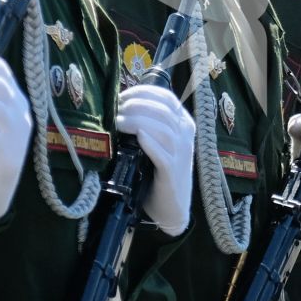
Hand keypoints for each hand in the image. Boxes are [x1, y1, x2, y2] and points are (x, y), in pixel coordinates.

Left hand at [116, 83, 193, 235]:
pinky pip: (162, 155)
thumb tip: (119, 105)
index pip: (166, 97)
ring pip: (163, 129)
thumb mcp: (159, 142)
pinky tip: (137, 137)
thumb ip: (149, 123)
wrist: (171, 207)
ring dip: (137, 122)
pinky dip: (149, 143)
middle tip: (115, 111)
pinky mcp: (172, 173)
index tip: (122, 97)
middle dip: (136, 105)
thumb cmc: (158, 172)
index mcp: (184, 123)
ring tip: (118, 123)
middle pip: (162, 110)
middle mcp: (185, 136)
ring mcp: (181, 154)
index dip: (142, 92)